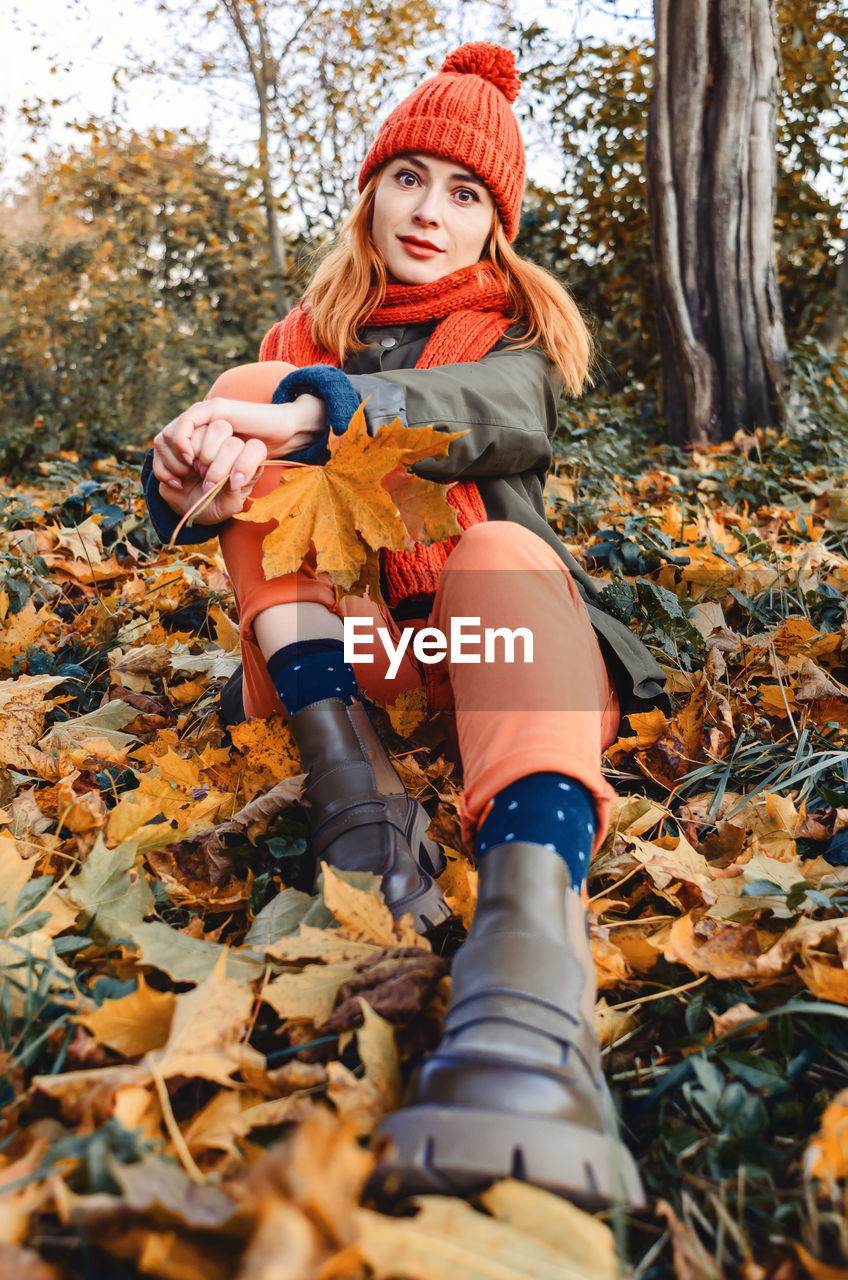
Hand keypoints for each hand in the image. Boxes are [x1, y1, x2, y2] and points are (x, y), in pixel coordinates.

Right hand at [152, 419, 267, 523]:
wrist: (188, 507)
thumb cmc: (213, 505)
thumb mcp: (227, 507)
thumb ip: (234, 496)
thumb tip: (233, 480)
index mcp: (245, 455)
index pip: (254, 446)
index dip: (243, 463)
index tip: (232, 483)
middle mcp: (225, 439)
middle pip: (220, 428)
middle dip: (210, 457)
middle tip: (204, 476)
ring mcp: (199, 435)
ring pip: (193, 428)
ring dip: (185, 458)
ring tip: (187, 476)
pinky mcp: (175, 438)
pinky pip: (167, 438)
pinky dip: (168, 463)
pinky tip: (176, 481)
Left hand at [153, 393, 325, 489]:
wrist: (282, 434)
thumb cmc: (255, 459)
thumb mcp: (223, 479)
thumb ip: (202, 480)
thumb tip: (173, 481)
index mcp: (195, 440)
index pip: (161, 447)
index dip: (162, 467)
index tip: (177, 484)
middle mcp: (196, 426)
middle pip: (164, 442)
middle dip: (172, 465)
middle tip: (193, 478)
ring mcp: (204, 415)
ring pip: (175, 435)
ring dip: (184, 457)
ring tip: (202, 472)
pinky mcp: (215, 408)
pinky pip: (186, 421)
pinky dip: (183, 440)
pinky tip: (193, 457)